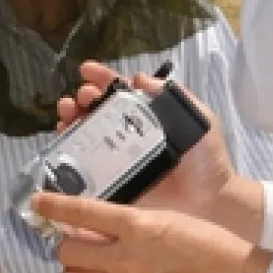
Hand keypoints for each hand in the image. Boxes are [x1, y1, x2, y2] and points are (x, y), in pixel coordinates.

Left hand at [31, 194, 271, 272]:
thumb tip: (93, 221)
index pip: (80, 212)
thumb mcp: (163, 217)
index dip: (52, 206)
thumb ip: (126, 220)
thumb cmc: (203, 240)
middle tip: (75, 239)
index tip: (37, 202)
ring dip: (74, 268)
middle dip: (65, 244)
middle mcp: (126, 258)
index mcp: (137, 226)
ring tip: (86, 261)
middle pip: (67, 251)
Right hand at [54, 62, 234, 215]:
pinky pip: (82, 167)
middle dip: (82, 98)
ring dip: (71, 119)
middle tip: (81, 98)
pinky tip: (63, 140)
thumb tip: (140, 77)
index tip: (86, 70)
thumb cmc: (206, 161)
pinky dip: (67, 153)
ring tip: (67, 115)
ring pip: (84, 134)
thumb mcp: (200, 120)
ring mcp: (115, 159)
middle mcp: (126, 135)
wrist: (208, 202)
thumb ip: (176, 97)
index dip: (102, 78)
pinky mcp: (110, 183)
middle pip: (96, 111)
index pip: (120, 91)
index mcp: (146, 117)